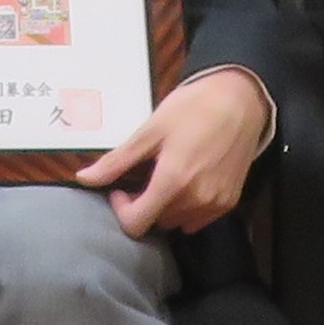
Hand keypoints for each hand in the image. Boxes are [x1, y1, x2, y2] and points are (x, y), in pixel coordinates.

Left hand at [77, 66, 269, 236]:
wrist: (240, 100)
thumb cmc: (192, 109)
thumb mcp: (150, 131)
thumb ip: (117, 161)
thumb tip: (83, 179)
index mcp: (173, 182)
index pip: (136, 224)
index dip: (121, 209)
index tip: (121, 187)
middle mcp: (196, 200)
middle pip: (156, 222)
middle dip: (143, 203)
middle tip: (144, 174)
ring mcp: (215, 204)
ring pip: (176, 222)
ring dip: (165, 207)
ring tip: (166, 174)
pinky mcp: (229, 202)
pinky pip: (198, 218)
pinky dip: (186, 207)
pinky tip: (187, 179)